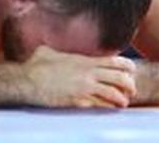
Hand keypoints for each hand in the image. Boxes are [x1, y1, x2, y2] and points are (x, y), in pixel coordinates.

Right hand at [22, 47, 136, 107]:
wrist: (27, 81)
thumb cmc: (34, 66)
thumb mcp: (47, 51)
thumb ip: (57, 51)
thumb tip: (51, 49)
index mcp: (83, 61)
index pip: (112, 61)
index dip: (126, 66)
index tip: (132, 70)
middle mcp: (87, 73)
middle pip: (118, 77)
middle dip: (129, 84)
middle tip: (131, 90)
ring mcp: (84, 88)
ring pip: (112, 93)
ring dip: (121, 99)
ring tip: (123, 103)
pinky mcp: (78, 101)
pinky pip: (100, 106)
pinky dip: (108, 108)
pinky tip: (110, 109)